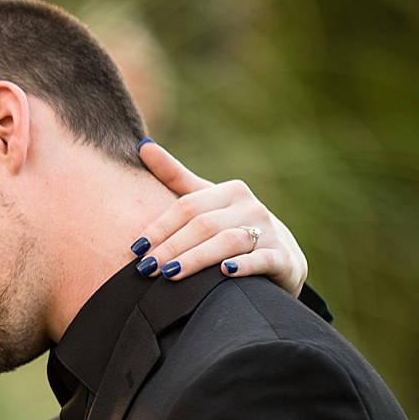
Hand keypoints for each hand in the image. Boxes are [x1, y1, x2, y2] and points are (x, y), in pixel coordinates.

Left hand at [130, 139, 306, 296]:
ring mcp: (269, 232)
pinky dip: (244, 265)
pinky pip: (262, 259)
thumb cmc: (232, 226)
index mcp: (230, 191)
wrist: (281, 256)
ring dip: (196, 258)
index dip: (160, 227)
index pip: (187, 207)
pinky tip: (224, 272)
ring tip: (170, 274)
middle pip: (203, 225)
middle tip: (146, 268)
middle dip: (171, 247)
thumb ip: (175, 177)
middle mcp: (251, 207)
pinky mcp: (282, 258)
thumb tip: (142, 145)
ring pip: (227, 242)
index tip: (136, 248)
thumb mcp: (206, 201)